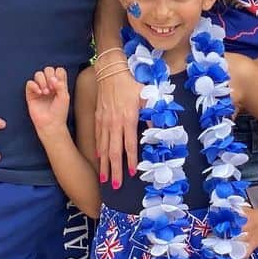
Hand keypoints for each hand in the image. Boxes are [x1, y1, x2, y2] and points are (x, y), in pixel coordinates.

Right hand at [25, 67, 69, 137]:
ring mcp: (40, 88)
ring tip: (46, 92)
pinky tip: (39, 93)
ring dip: (42, 81)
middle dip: (50, 76)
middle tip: (52, 89)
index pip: (58, 70)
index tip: (59, 85)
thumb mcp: (65, 97)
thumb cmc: (59, 111)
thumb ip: (60, 85)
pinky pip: (29, 83)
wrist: (50, 123)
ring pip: (38, 74)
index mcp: (59, 84)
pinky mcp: (31, 94)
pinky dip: (34, 85)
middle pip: (48, 69)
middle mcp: (49, 85)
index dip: (58, 74)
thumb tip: (52, 78)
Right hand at [94, 58, 140, 189]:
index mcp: (128, 118)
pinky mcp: (97, 119)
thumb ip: (153, 114)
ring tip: (105, 179)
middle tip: (115, 186)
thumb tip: (159, 129)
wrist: (110, 72)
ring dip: (105, 165)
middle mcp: (114, 123)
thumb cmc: (131, 84)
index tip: (132, 173)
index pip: (129, 144)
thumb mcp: (147, 96)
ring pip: (103, 148)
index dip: (131, 160)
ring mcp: (104, 122)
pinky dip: (98, 151)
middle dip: (115, 170)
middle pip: (114, 151)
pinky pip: (97, 139)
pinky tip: (99, 161)